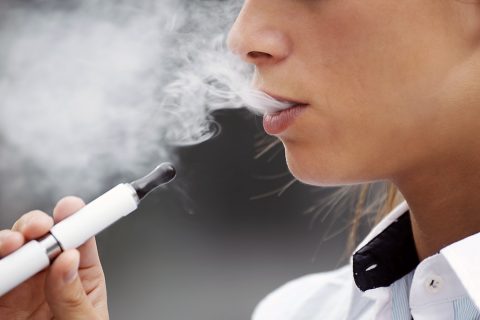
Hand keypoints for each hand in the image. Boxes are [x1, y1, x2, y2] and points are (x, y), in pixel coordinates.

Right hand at [0, 197, 108, 319]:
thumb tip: (68, 260)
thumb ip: (74, 296)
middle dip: (36, 226)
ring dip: (7, 242)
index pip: (79, 240)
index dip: (76, 219)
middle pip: (40, 239)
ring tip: (11, 245)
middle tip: (37, 230)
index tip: (71, 208)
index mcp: (80, 278)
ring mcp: (20, 290)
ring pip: (10, 254)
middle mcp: (48, 279)